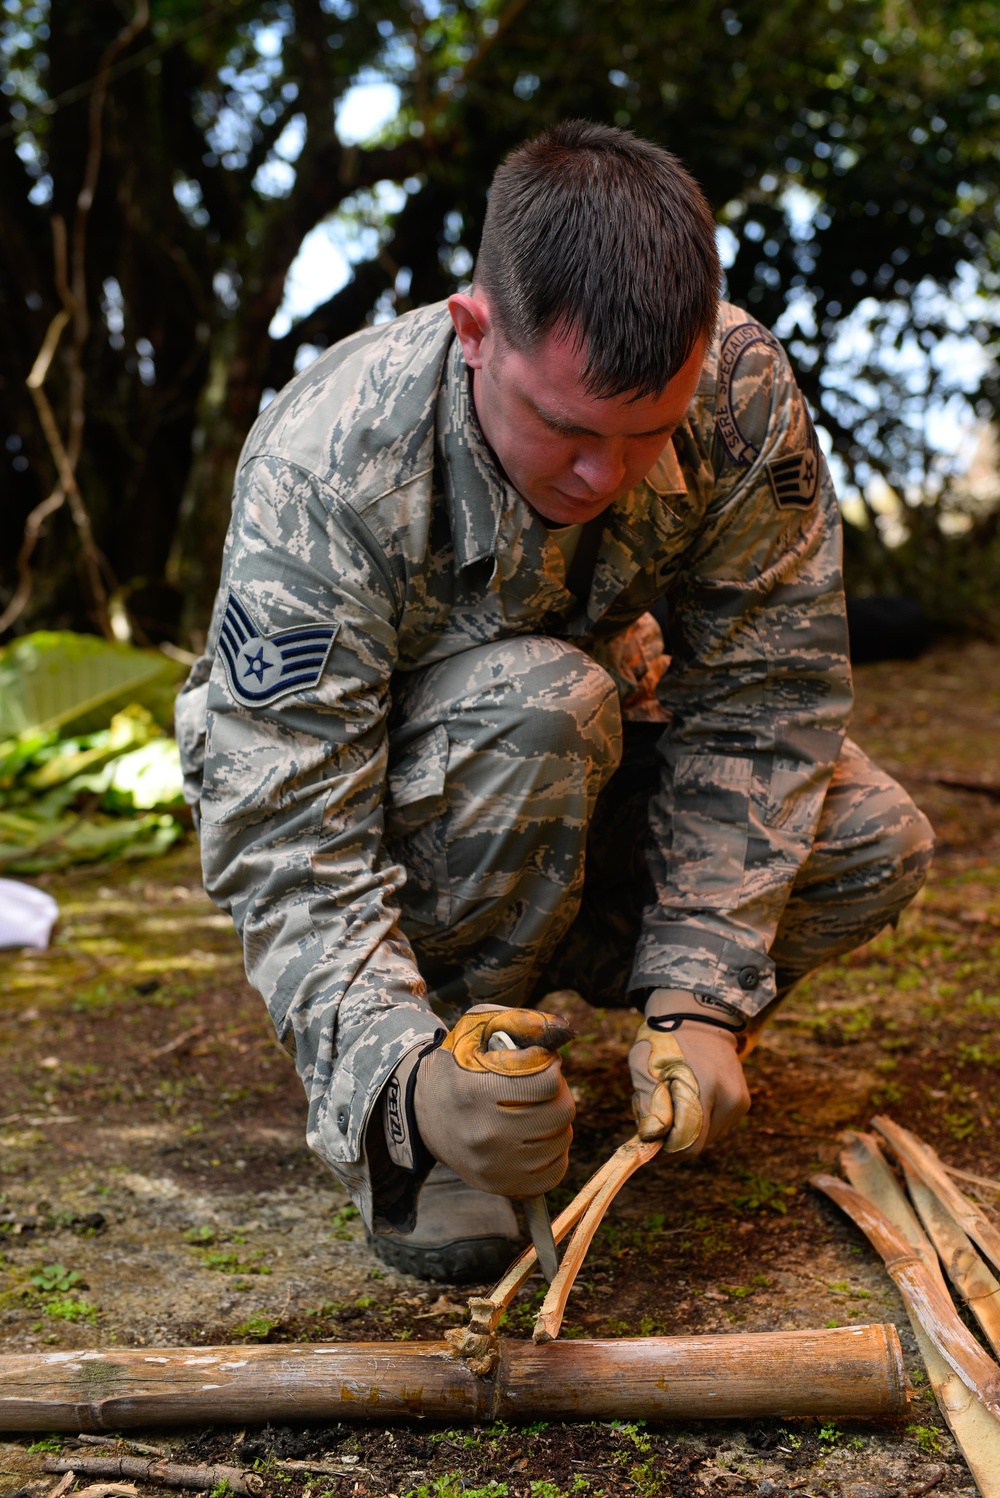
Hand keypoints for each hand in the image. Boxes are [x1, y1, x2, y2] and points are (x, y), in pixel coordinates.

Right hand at [413, 1004, 575, 1196]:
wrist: (422, 1110)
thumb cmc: (459, 1063)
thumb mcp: (479, 1026)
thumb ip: (523, 1021)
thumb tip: (564, 1030)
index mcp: (478, 1091)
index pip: (549, 1082)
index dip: (550, 1065)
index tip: (538, 1061)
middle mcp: (485, 1134)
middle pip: (562, 1113)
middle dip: (558, 1092)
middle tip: (541, 1086)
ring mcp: (492, 1165)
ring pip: (562, 1141)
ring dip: (555, 1121)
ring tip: (532, 1109)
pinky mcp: (499, 1186)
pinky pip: (554, 1173)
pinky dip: (552, 1153)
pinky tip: (534, 1136)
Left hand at [629, 989, 749, 1155]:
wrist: (698, 1018)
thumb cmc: (665, 1039)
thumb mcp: (645, 1064)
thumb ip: (648, 1102)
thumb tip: (651, 1137)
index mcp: (707, 1087)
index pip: (689, 1143)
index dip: (666, 1151)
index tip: (647, 1144)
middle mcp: (731, 1099)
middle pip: (698, 1143)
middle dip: (672, 1138)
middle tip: (653, 1114)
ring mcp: (740, 1101)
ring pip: (707, 1137)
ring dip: (685, 1129)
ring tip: (669, 1100)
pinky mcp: (742, 1102)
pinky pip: (715, 1126)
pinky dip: (697, 1120)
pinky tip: (684, 1097)